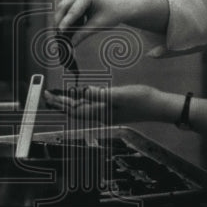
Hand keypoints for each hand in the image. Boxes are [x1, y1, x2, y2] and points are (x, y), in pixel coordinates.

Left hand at [43, 84, 164, 123]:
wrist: (159, 107)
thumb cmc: (142, 100)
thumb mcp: (121, 95)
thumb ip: (101, 95)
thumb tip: (83, 91)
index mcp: (101, 113)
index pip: (74, 108)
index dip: (59, 102)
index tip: (47, 95)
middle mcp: (102, 115)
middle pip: (75, 110)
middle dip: (60, 103)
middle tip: (47, 95)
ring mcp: (107, 112)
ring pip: (83, 108)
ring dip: (70, 102)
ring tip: (59, 95)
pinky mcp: (113, 108)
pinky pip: (92, 105)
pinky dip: (82, 99)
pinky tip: (82, 94)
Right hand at [54, 0, 127, 46]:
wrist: (119, 7)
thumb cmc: (111, 15)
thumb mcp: (98, 26)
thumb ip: (82, 34)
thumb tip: (70, 45)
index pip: (72, 12)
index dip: (65, 24)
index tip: (60, 35)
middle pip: (63, 8)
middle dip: (59, 23)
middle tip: (58, 38)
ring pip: (62, 10)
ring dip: (60, 22)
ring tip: (62, 37)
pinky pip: (65, 11)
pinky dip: (65, 21)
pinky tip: (68, 31)